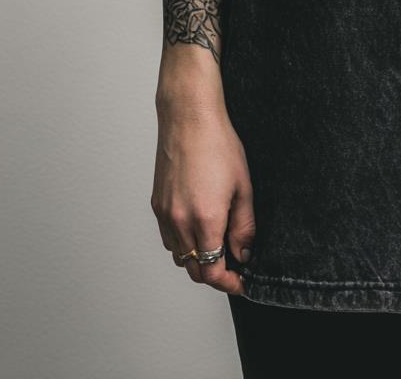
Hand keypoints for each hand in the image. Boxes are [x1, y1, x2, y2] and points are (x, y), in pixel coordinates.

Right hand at [151, 92, 255, 295]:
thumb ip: (244, 226)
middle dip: (215, 274)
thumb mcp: (243, 186)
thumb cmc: (218, 145)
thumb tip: (244, 253)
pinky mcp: (156, 205)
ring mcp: (165, 214)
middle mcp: (180, 222)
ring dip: (198, 259)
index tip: (241, 282)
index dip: (228, 283)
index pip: (212, 271)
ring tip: (218, 245)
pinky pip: (168, 238)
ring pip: (179, 256)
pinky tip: (198, 228)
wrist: (189, 118)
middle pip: (194, 270)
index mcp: (205, 219)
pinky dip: (183, 244)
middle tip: (234, 267)